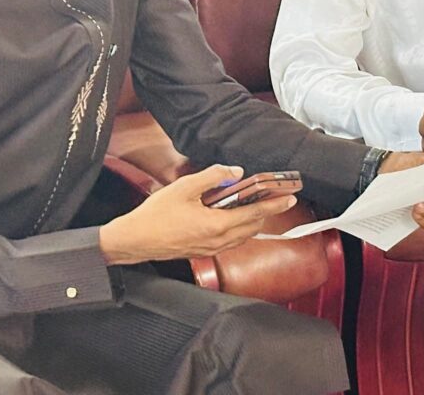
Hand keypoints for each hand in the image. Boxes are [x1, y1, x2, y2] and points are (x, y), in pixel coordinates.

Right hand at [98, 165, 296, 264]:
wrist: (135, 240)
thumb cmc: (156, 215)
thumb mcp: (185, 187)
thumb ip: (213, 177)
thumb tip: (234, 172)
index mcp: (217, 224)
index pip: (255, 213)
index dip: (274, 204)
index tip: (288, 197)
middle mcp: (218, 240)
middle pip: (252, 226)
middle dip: (266, 212)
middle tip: (275, 198)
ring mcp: (211, 248)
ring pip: (242, 236)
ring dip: (252, 221)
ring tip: (256, 205)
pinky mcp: (203, 250)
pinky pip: (230, 241)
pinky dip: (238, 229)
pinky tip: (232, 218)